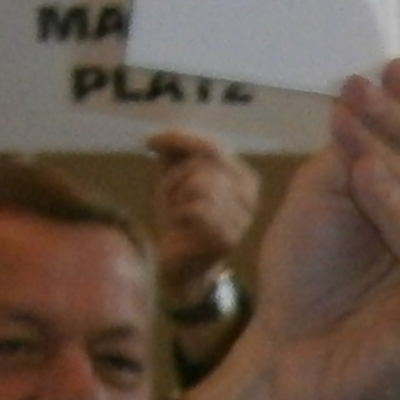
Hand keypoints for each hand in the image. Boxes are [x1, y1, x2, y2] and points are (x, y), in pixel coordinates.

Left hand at [144, 128, 262, 302]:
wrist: (179, 261)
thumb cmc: (180, 215)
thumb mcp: (176, 176)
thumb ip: (174, 151)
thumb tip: (154, 138)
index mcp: (244, 178)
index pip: (212, 148)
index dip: (179, 141)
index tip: (149, 143)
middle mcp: (250, 197)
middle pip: (202, 166)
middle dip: (176, 179)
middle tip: (175, 201)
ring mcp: (242, 220)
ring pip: (198, 186)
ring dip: (176, 199)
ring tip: (179, 215)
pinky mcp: (227, 239)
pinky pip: (195, 210)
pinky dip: (180, 216)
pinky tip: (183, 228)